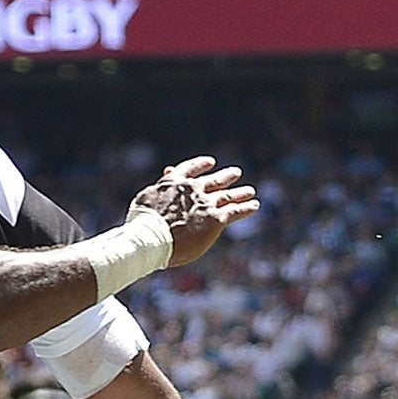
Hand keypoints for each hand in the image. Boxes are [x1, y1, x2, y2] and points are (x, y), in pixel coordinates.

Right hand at [129, 156, 258, 267]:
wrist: (152, 237)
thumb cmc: (143, 223)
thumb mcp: (146, 198)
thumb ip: (161, 186)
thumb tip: (168, 172)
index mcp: (173, 182)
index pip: (190, 169)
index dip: (200, 165)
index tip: (210, 162)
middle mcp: (192, 189)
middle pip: (213, 181)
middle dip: (225, 177)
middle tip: (236, 173)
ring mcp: (205, 203)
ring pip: (227, 196)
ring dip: (240, 193)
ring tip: (250, 191)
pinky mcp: (215, 219)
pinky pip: (235, 211)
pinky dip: (246, 207)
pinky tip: (254, 205)